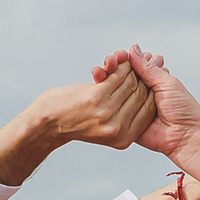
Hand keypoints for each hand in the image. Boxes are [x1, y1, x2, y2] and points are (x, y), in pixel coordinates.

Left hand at [37, 62, 155, 149]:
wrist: (48, 123)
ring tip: (133, 62)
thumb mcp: (106, 132)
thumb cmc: (75, 123)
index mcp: (124, 138)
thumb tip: (147, 101)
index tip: (151, 81)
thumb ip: (125, 121)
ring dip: (132, 69)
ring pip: (130, 83)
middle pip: (142, 96)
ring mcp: (107, 112)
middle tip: (146, 68)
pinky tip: (118, 60)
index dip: (151, 93)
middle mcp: (117, 127)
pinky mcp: (97, 96)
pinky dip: (119, 65)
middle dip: (143, 79)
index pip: (148, 111)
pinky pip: (117, 76)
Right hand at [92, 45, 199, 158]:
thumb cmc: (183, 109)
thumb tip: (133, 49)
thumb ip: (148, 68)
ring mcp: (133, 105)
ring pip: (116, 88)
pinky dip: (106, 94)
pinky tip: (99, 82)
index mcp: (154, 80)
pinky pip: (114, 106)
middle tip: (110, 60)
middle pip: (123, 75)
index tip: (119, 55)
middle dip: (114, 66)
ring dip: (108, 77)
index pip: (136, 65)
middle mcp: (142, 91)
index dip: (126, 59)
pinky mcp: (127, 119)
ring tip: (104, 69)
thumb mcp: (167, 83)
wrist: (186, 137)